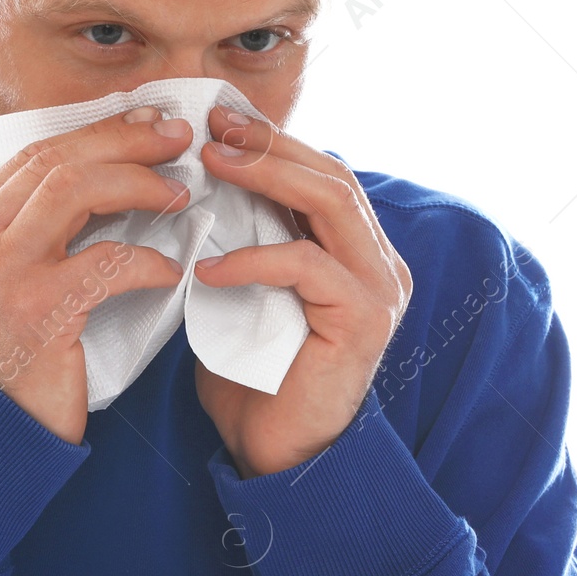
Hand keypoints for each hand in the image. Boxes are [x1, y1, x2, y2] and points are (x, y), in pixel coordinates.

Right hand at [0, 105, 191, 443]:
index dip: (97, 131)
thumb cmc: (9, 357)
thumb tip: (105, 169)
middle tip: (176, 139)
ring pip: (75, 189)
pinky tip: (168, 270)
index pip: (31, 154)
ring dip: (137, 184)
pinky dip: (146, 261)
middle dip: (125, 141)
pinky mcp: (36, 311)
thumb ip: (31, 229)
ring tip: (178, 196)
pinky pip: (106, 262)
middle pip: (55, 159)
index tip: (145, 122)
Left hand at [191, 104, 412, 477]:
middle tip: (212, 127)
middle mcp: (379, 262)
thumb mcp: (244, 293)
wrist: (275, 457)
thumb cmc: (254, 378)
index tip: (218, 119)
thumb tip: (197, 186)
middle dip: (270, 143)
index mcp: (356, 251)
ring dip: (267, 175)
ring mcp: (379, 289)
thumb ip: (243, 242)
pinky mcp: (363, 321)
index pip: (321, 173)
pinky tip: (208, 269)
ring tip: (210, 166)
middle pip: (331, 175)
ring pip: (330, 203)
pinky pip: (307, 266)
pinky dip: (254, 259)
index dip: (273, 141)